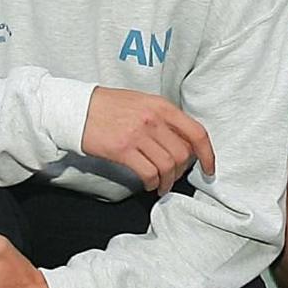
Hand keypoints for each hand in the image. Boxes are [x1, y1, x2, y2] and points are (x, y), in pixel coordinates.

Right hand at [82, 86, 214, 195]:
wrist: (78, 108)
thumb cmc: (110, 106)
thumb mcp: (143, 102)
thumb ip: (165, 119)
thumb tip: (184, 143)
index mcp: (162, 106)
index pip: (197, 132)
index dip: (208, 154)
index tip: (209, 169)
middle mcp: (154, 119)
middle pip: (183, 154)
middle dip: (182, 171)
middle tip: (174, 177)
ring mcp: (138, 134)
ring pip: (168, 166)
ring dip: (168, 181)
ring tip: (162, 185)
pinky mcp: (122, 150)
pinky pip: (148, 173)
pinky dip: (153, 183)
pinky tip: (149, 184)